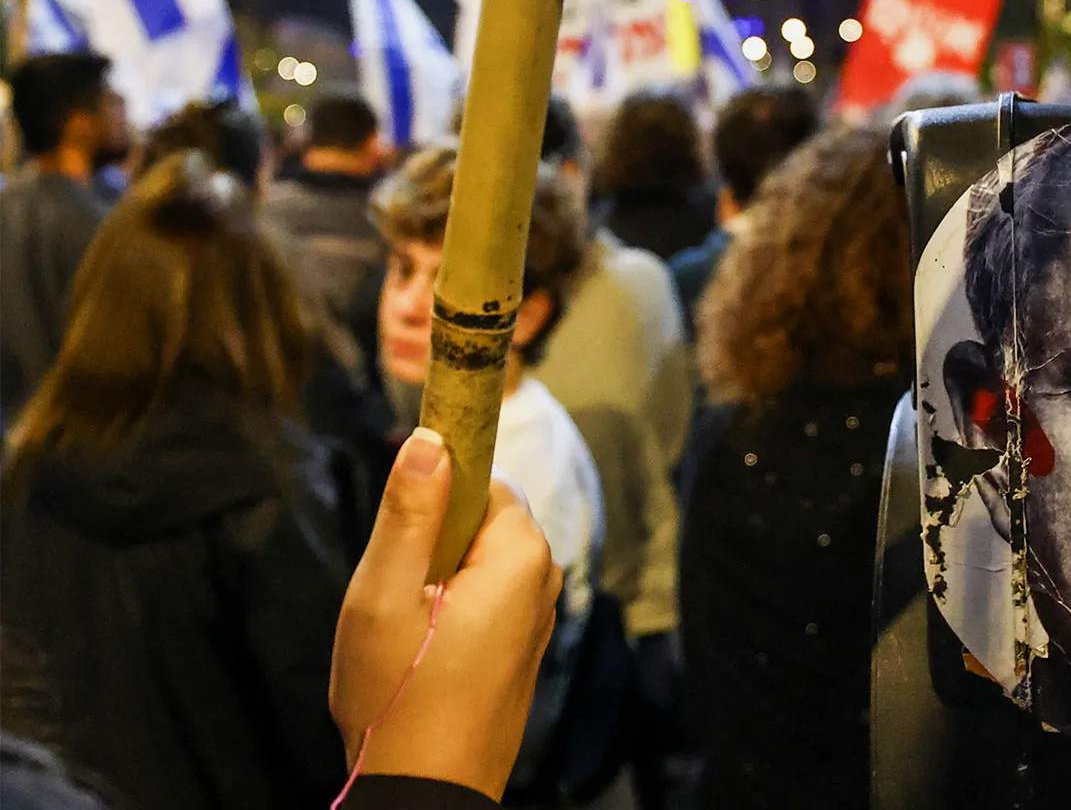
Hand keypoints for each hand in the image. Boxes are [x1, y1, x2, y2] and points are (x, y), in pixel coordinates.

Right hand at [330, 428, 561, 799]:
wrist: (428, 793)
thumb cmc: (400, 696)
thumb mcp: (385, 594)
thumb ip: (409, 512)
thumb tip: (430, 438)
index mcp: (521, 554)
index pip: (480, 478)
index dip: (432, 492)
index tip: (396, 527)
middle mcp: (543, 578)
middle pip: (478, 520)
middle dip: (429, 542)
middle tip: (394, 595)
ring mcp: (536, 616)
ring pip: (474, 562)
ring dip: (433, 580)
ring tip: (404, 629)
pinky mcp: (521, 646)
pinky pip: (481, 598)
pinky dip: (447, 609)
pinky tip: (420, 652)